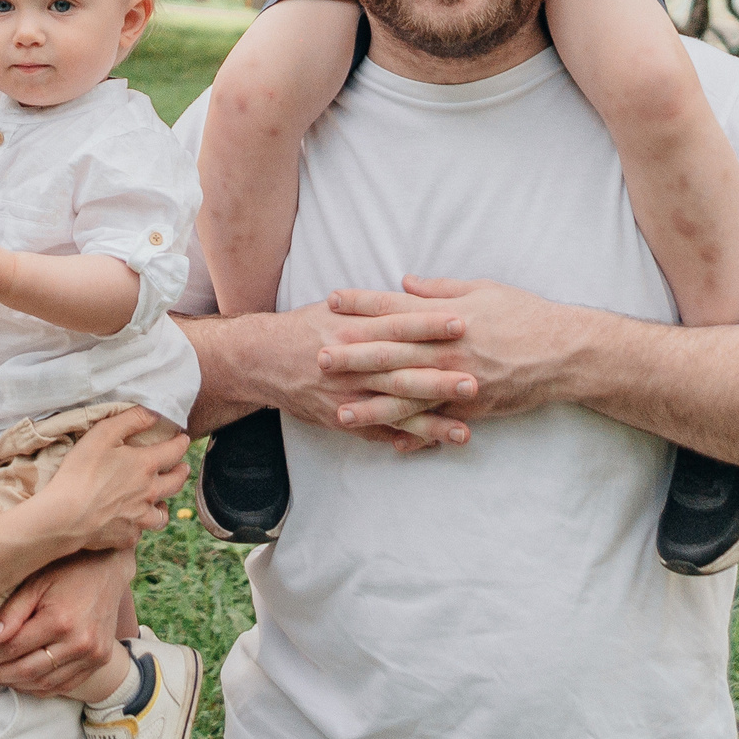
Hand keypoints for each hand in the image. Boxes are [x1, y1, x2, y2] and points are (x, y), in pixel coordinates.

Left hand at [0, 547, 132, 695]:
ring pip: (44, 683)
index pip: (12, 649)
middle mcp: (79, 642)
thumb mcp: (37, 581)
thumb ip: (13, 611)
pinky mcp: (100, 660)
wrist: (110, 569)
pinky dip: (40, 687)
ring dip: (16, 685)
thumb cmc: (69, 569)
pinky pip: (64, 685)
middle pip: (26, 671)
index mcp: (60, 620)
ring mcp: (92, 654)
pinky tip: (22, 681)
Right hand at [42, 406, 188, 550]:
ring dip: (164, 505)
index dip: (182, 443)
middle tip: (182, 467)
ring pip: (163, 514)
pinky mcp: (126, 537)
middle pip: (177, 482)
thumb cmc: (81, 471)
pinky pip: (140, 532)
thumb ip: (131, 420)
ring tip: (161, 501)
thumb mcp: (103, 434)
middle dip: (182, 472)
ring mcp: (140, 518)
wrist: (64, 516)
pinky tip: (133, 523)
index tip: (184, 439)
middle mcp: (149, 493)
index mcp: (146, 466)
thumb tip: (155, 413)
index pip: (175, 451)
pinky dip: (140, 526)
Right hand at [191, 300, 474, 450]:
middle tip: (476, 383)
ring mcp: (347, 397)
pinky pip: (377, 433)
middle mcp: (351, 366)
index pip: (397, 325)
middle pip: (400, 373)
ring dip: (430, 423)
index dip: (429, 324)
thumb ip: (376, 306)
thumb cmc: (307, 328)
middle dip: (438, 381)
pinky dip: (404, 440)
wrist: (262, 360)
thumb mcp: (338, 309)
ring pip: (394, 411)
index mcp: (352, 332)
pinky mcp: (341, 419)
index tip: (462, 322)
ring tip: (464, 432)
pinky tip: (433, 446)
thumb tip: (414, 292)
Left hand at [323, 276, 585, 422]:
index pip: (396, 308)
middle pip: (392, 352)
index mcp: (447, 316)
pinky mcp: (471, 407)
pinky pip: (436, 423)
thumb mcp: (483, 289)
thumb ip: (440, 289)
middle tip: (317, 358)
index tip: (332, 300)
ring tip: (339, 412)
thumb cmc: (525, 315)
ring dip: (371, 405)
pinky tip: (387, 443)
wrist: (563, 353)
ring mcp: (457, 382)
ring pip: (407, 396)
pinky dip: (412, 433)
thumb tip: (404, 283)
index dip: (363, 304)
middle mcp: (447, 350)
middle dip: (353, 356)